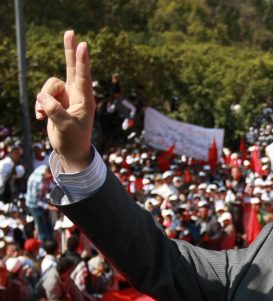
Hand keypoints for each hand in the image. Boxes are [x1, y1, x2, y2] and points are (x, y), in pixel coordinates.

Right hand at [35, 31, 94, 172]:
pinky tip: (41, 117)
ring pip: (49, 85)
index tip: (83, 45)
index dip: (82, 61)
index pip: (84, 76)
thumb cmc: (73, 139)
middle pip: (72, 67)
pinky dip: (39, 105)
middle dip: (69, 50)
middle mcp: (77, 94)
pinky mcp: (56, 100)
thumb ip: (55, 110)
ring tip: (45, 114)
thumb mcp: (65, 126)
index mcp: (85, 99)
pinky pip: (42, 95)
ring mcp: (66, 95)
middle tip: (70, 32)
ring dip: (43, 99)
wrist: (70, 149)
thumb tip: (43, 98)